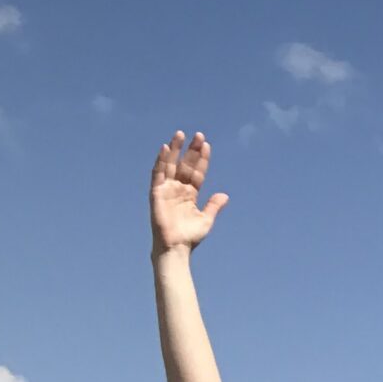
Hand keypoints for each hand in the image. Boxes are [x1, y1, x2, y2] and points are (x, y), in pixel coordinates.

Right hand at [151, 133, 226, 256]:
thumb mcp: (206, 219)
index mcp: (190, 194)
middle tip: (198, 134)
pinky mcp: (157, 192)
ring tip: (180, 134)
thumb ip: (214, 206)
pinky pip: (158, 173)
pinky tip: (165, 148)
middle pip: (185, 164)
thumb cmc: (189, 236)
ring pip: (170, 164)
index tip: (207, 145)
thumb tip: (225, 195)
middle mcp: (178, 188)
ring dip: (175, 149)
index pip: (197, 172)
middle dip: (191, 150)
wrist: (177, 247)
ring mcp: (167, 189)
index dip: (201, 159)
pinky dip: (161, 160)